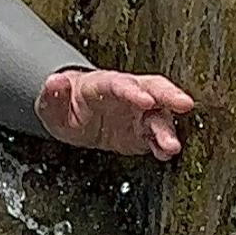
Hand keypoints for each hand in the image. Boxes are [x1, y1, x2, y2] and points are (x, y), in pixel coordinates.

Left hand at [35, 68, 195, 158]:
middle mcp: (126, 93)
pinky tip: (166, 153)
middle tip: (184, 104)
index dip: (132, 91)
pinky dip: (163, 145)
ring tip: (172, 146)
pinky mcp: (143, 131)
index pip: (119, 84)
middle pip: (152, 88)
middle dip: (168, 95)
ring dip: (167, 130)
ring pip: (158, 116)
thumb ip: (53, 95)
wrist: (74, 118)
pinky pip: (156, 137)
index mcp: (101, 84)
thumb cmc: (65, 106)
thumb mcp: (51, 104)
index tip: (144, 99)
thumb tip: (55, 81)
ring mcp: (137, 112)